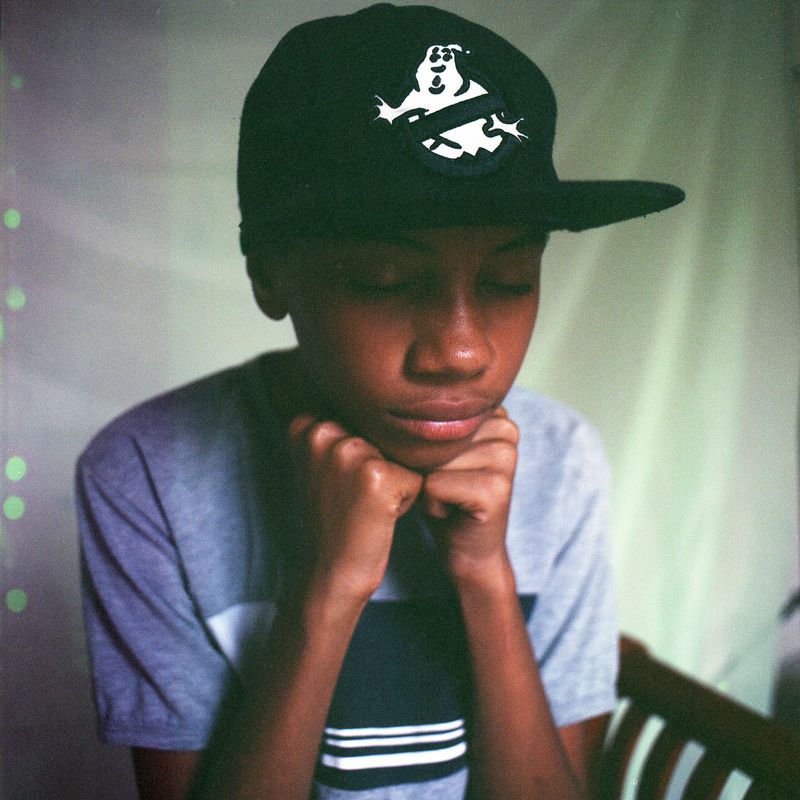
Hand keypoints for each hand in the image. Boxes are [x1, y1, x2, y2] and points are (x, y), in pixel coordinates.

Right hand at [289, 414, 423, 601]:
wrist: (331, 570)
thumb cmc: (335, 517)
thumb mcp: (324, 463)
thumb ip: (342, 429)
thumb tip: (395, 403)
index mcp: (308, 424)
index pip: (364, 420)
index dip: (362, 453)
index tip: (340, 483)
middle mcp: (324, 432)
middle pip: (383, 435)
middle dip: (381, 464)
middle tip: (354, 497)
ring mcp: (350, 452)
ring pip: (401, 453)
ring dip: (395, 479)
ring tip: (367, 504)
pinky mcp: (377, 476)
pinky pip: (416, 476)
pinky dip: (408, 498)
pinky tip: (379, 515)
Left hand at [421, 408, 518, 583]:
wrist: (469, 551)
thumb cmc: (444, 495)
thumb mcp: (433, 450)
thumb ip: (424, 422)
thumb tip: (386, 407)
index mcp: (492, 413)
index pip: (431, 414)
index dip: (422, 444)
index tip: (442, 468)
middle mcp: (505, 428)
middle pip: (432, 436)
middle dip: (424, 465)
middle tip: (446, 488)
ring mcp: (504, 457)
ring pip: (431, 459)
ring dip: (426, 485)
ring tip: (448, 498)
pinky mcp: (495, 488)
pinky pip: (434, 485)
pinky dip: (430, 504)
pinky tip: (450, 512)